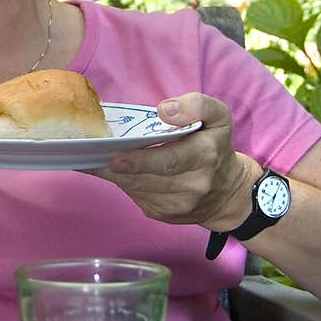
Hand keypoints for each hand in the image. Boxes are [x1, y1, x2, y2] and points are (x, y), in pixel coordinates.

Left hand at [91, 93, 259, 229]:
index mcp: (205, 156)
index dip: (140, 160)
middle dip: (116, 168)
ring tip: (93, 159)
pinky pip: (136, 197)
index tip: (115, 157)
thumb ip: (196, 105)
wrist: (228, 192)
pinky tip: (112, 170)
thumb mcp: (218, 117)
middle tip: (92, 155)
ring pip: (137, 189)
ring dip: (113, 175)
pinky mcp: (165, 214)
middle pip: (146, 177)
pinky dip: (123, 182)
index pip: (170, 160)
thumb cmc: (216, 146)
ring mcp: (178, 204)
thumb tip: (164, 110)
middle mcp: (193, 185)